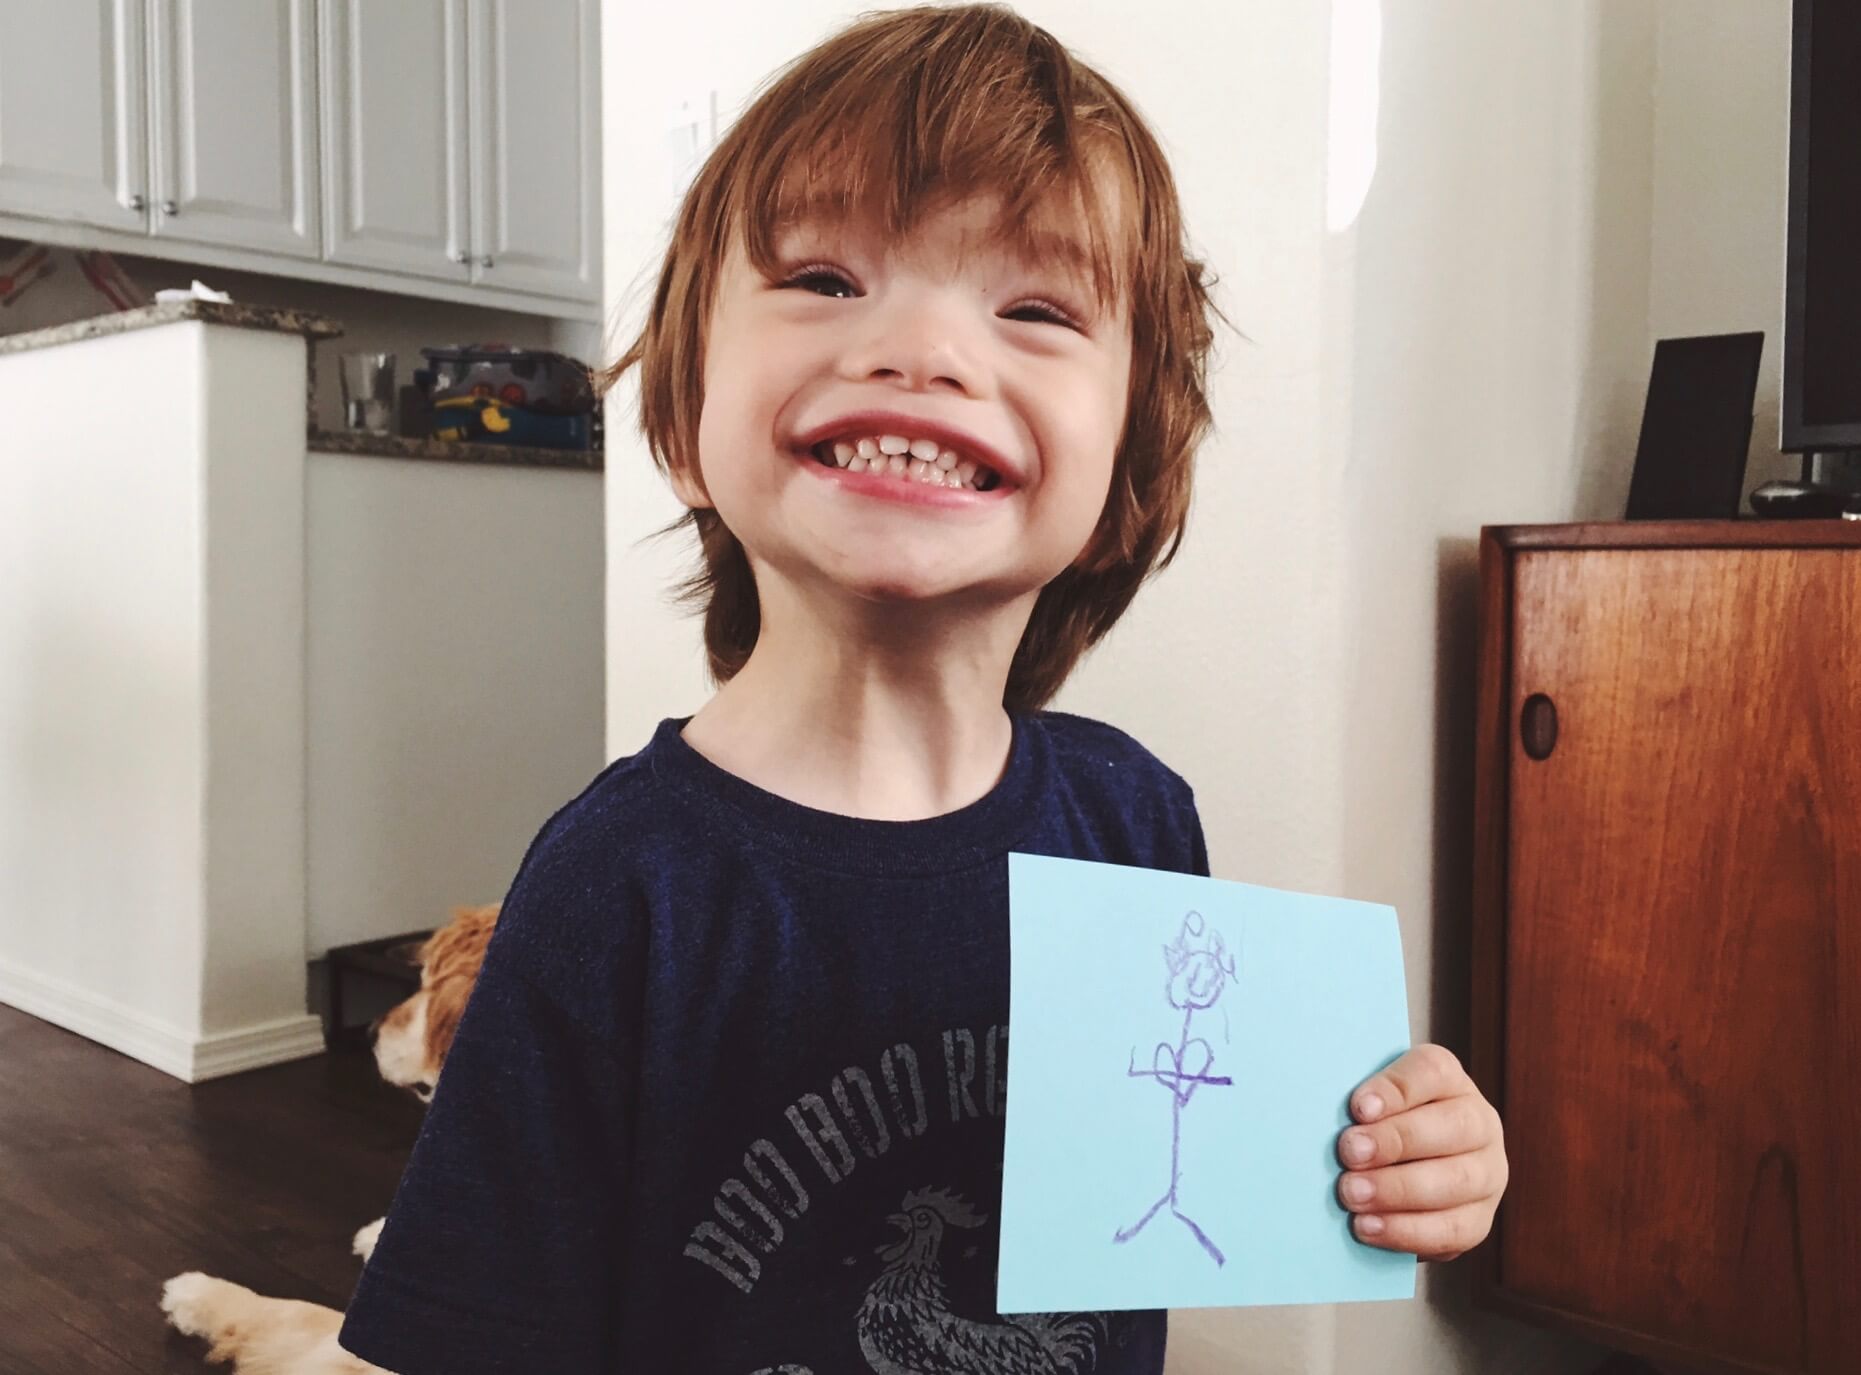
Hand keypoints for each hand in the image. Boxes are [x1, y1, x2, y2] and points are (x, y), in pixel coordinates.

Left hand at [1335, 1043, 1506, 1260]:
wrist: (1398, 1175)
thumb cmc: (1372, 1128)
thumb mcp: (1367, 1104)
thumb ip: (1356, 1105)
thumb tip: (1323, 1117)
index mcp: (1449, 1080)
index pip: (1432, 1072)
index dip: (1396, 1089)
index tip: (1358, 1108)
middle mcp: (1479, 1122)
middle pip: (1452, 1126)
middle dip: (1395, 1141)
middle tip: (1348, 1154)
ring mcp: (1488, 1172)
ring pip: (1457, 1180)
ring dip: (1399, 1190)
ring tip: (1352, 1195)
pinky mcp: (1479, 1219)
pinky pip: (1453, 1229)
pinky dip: (1407, 1230)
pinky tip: (1368, 1227)